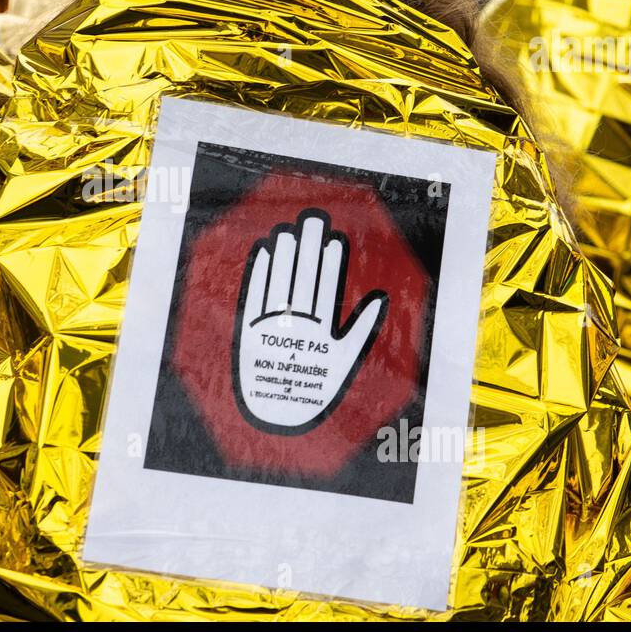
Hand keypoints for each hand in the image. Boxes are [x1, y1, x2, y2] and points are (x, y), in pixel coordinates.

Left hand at [235, 211, 386, 431]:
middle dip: (308, 247)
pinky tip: (265, 251)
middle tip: (312, 218)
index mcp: (322, 333)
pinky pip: (255, 296)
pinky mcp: (249, 330)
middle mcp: (296, 327)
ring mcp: (271, 327)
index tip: (333, 237)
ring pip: (279, 283)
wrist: (277, 414)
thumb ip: (363, 328)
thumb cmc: (317, 388)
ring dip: (284, 254)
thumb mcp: (346, 361)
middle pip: (303, 279)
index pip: (327, 288)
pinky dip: (260, 274)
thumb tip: (381, 298)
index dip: (330, 262)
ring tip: (289, 228)